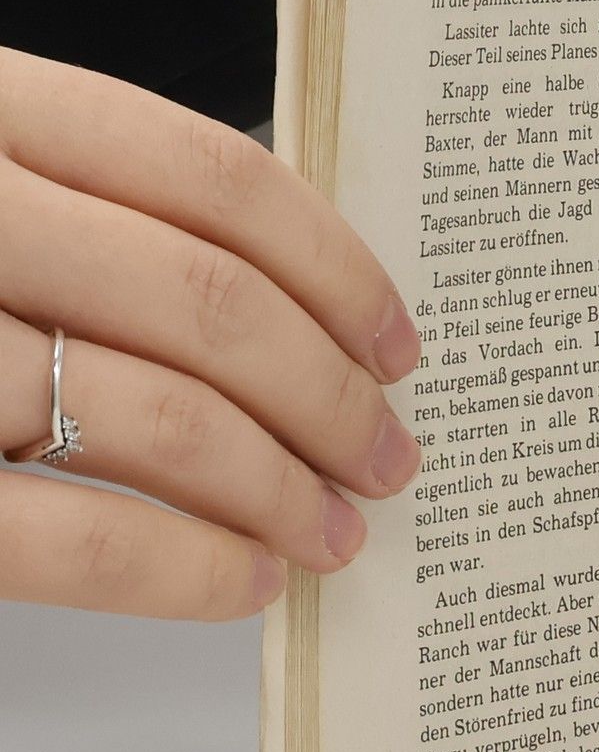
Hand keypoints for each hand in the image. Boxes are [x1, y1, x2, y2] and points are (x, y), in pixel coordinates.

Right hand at [0, 47, 420, 618]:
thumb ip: (72, 206)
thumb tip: (277, 308)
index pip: (205, 171)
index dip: (332, 267)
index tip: (395, 339)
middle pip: (201, 300)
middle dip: (328, 394)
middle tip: (387, 454)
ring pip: (150, 410)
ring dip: (277, 484)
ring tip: (334, 528)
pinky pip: (51, 526)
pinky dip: (174, 563)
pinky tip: (242, 580)